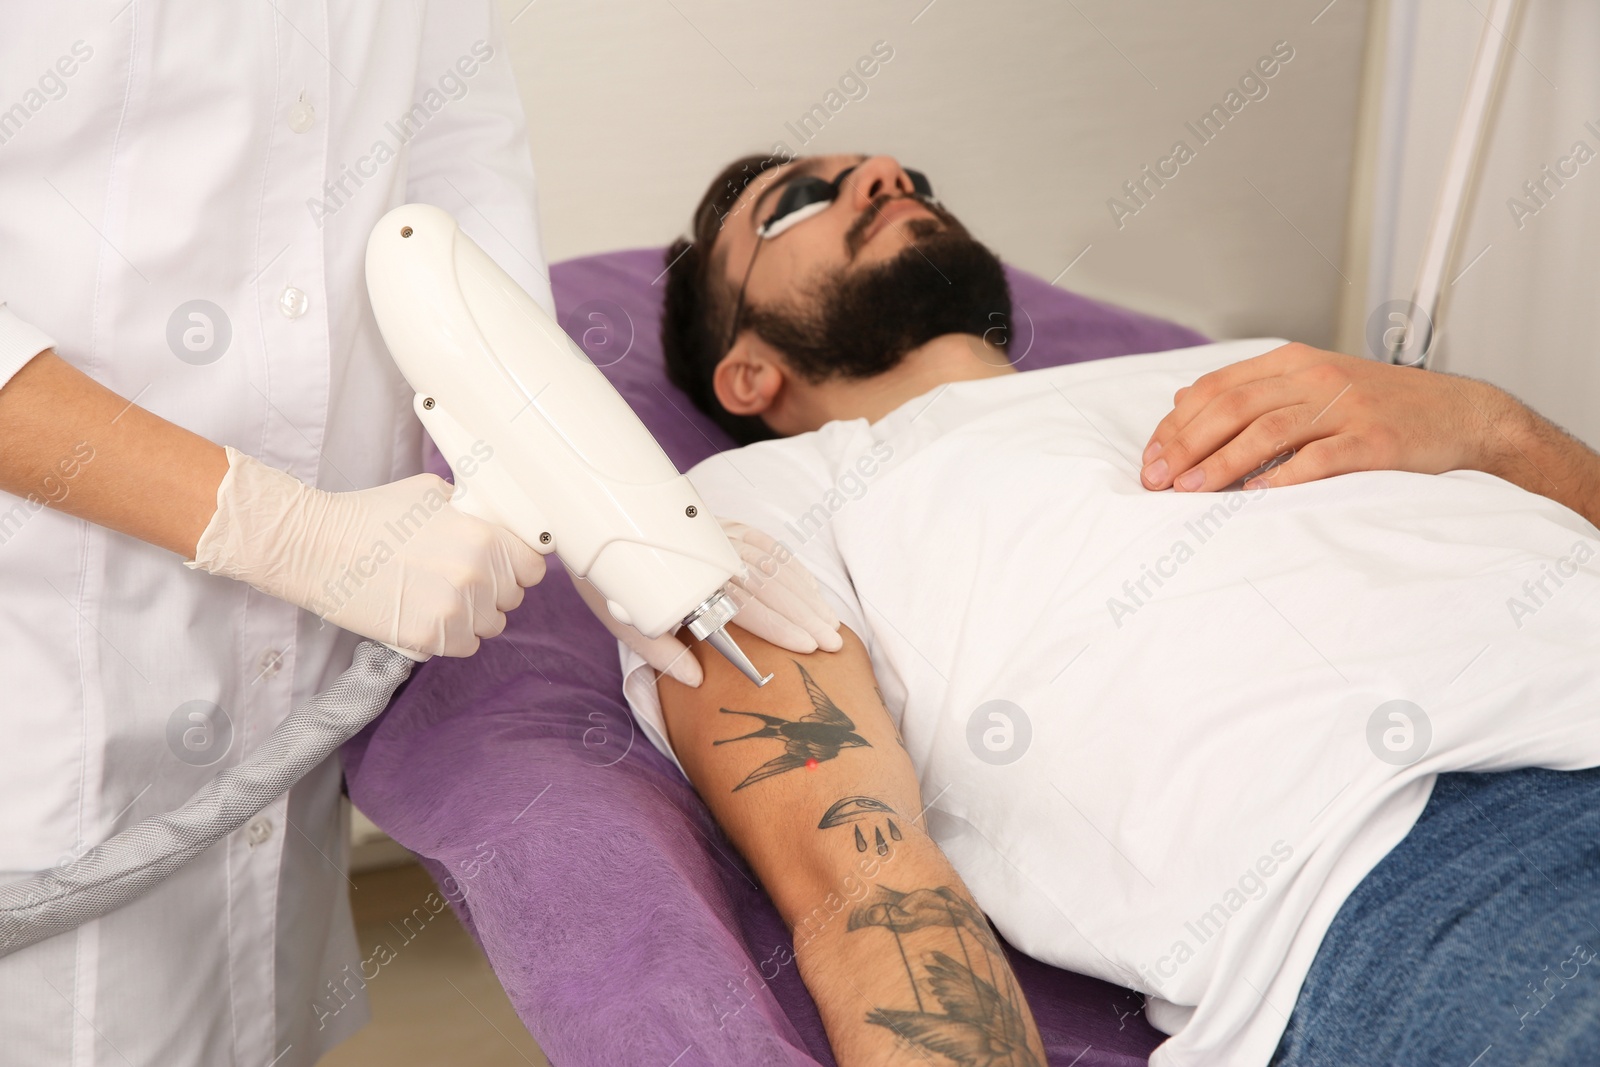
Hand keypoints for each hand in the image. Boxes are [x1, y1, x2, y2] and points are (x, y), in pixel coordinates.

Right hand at [187, 446, 543, 655]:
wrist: (317, 547)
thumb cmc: (370, 515)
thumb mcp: (432, 493)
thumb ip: (473, 511)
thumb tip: (496, 522)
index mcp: (484, 538)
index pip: (535, 567)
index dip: (519, 566)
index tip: (503, 566)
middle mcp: (477, 576)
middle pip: (513, 597)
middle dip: (494, 589)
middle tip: (460, 578)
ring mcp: (455, 610)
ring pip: (491, 624)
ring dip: (474, 614)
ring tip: (440, 596)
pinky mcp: (430, 638)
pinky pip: (466, 645)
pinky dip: (453, 635)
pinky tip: (429, 614)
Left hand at [571, 517, 843, 686]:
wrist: (596, 520)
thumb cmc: (611, 578)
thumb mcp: (622, 619)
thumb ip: (661, 651)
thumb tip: (696, 681)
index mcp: (690, 578)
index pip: (745, 603)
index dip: (779, 625)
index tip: (805, 645)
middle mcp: (711, 552)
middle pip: (769, 585)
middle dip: (805, 616)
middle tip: (832, 643)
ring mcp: (720, 534)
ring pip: (774, 564)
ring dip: (806, 595)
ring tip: (830, 623)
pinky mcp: (723, 525)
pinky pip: (767, 544)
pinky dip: (792, 567)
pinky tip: (810, 588)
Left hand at [1139, 342, 1501, 492]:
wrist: (1464, 415)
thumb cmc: (1381, 406)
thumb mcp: (1312, 383)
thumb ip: (1251, 390)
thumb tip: (1183, 398)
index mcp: (1292, 362)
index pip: (1215, 388)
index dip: (1175, 424)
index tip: (1149, 459)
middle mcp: (1314, 377)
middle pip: (1232, 407)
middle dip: (1185, 445)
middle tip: (1155, 480)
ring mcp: (1345, 407)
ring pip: (1266, 430)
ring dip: (1220, 462)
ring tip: (1188, 491)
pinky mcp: (1373, 441)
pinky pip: (1318, 459)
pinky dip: (1281, 478)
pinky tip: (1252, 498)